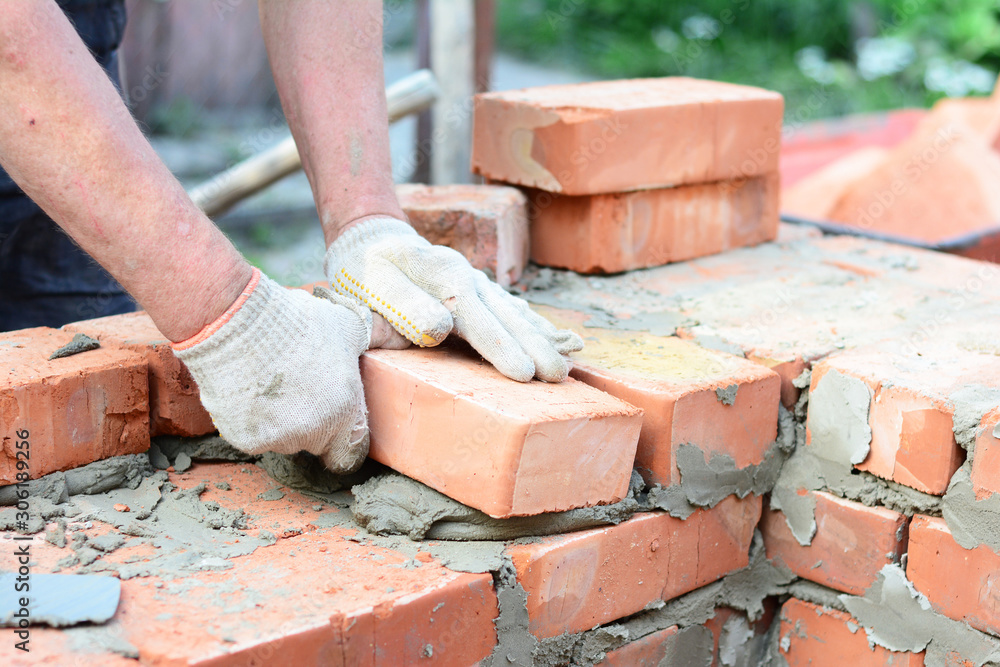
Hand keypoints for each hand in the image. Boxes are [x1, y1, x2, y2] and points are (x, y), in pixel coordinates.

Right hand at [172, 269, 372, 472]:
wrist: (239, 323)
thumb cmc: (298, 322)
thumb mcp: (349, 325)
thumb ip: (382, 335)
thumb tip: (408, 338)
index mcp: (344, 411)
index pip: (347, 451)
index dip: (339, 434)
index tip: (329, 415)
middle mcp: (314, 432)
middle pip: (315, 442)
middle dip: (310, 421)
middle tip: (297, 386)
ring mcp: (280, 439)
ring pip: (284, 439)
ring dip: (280, 421)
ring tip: (271, 383)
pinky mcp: (248, 440)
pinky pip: (254, 437)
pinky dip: (251, 421)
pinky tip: (249, 390)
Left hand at [324, 216, 583, 381]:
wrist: (374, 240)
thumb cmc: (368, 270)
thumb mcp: (374, 284)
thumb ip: (404, 305)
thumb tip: (441, 328)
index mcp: (445, 278)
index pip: (478, 319)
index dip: (502, 347)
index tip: (524, 373)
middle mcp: (469, 278)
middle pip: (508, 317)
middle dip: (536, 348)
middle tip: (558, 377)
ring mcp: (478, 284)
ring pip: (516, 313)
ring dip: (542, 339)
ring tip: (565, 365)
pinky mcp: (479, 291)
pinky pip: (512, 310)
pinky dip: (535, 325)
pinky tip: (555, 339)